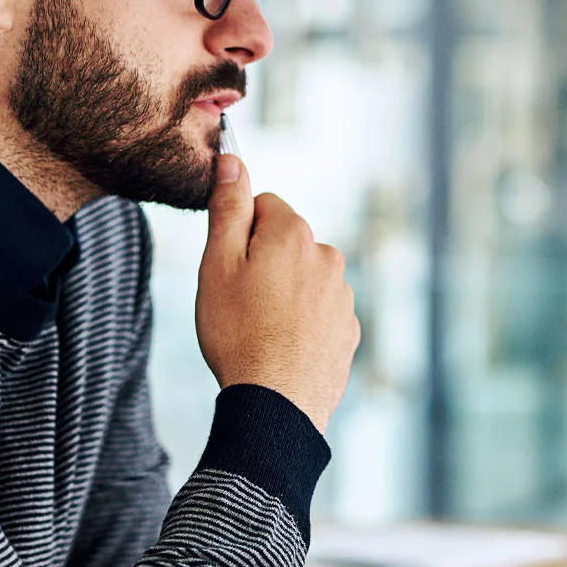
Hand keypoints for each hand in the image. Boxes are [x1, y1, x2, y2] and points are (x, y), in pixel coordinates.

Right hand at [196, 154, 358, 433]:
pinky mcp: (348, 331)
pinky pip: (319, 314)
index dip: (239, 232)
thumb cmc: (237, 334)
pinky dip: (301, 324)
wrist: (276, 405)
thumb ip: (227, 208)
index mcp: (294, 234)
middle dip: (263, 262)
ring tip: (259, 331)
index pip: (264, 205)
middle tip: (239, 302)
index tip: (228, 265)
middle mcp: (328, 257)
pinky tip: (280, 349)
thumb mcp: (217, 265)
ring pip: (304, 279)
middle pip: (286, 242)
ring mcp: (343, 297)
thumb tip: (233, 161)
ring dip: (283, 294)